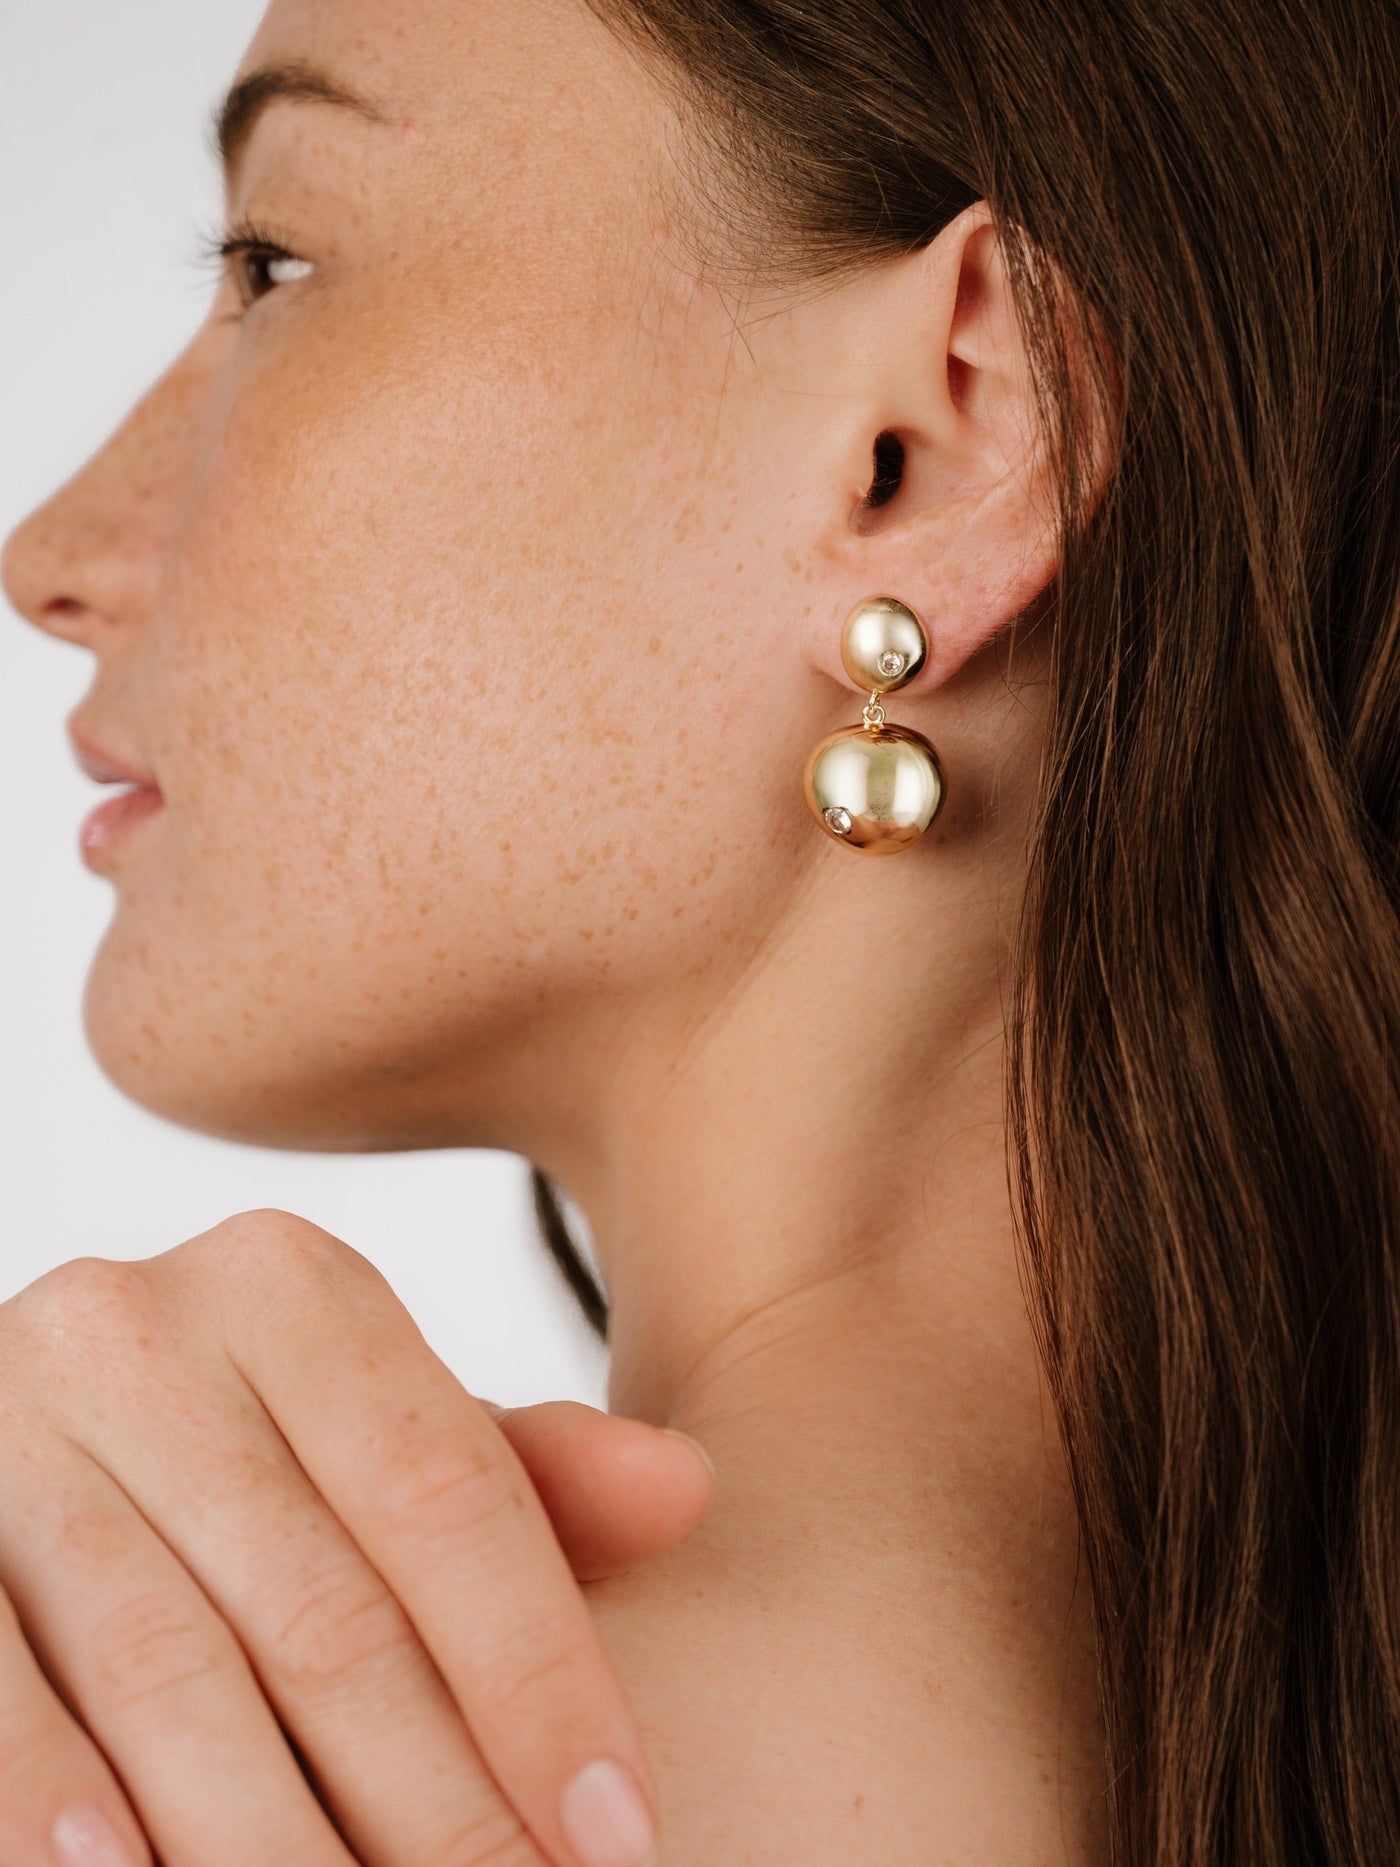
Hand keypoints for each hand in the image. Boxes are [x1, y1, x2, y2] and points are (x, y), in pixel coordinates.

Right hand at [0, 1209, 711, 1866]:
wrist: (44, 1428)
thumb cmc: (252, 1462)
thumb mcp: (384, 1439)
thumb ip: (525, 1472)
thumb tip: (687, 1490)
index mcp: (288, 1285)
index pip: (448, 1495)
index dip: (539, 1676)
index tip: (617, 1835)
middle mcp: (140, 1328)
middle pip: (325, 1610)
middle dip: (435, 1805)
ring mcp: (8, 1424)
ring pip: (172, 1676)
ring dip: (278, 1843)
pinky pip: (0, 1692)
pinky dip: (60, 1805)